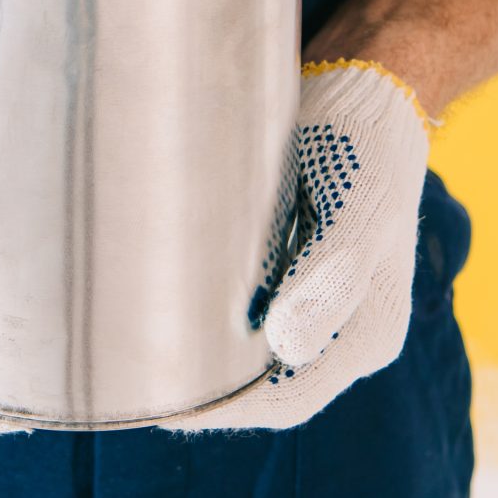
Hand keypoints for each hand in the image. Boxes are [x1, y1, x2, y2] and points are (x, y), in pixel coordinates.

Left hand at [162, 61, 436, 431]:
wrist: (364, 86)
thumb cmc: (364, 149)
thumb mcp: (354, 213)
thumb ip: (326, 281)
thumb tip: (284, 344)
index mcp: (367, 334)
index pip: (284, 402)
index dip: (221, 411)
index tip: (157, 400)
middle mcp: (342, 331)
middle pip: (262, 388)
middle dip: (201, 389)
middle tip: (130, 374)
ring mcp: (316, 303)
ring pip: (248, 355)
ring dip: (200, 356)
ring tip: (136, 345)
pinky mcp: (290, 271)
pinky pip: (241, 314)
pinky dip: (204, 317)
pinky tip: (160, 302)